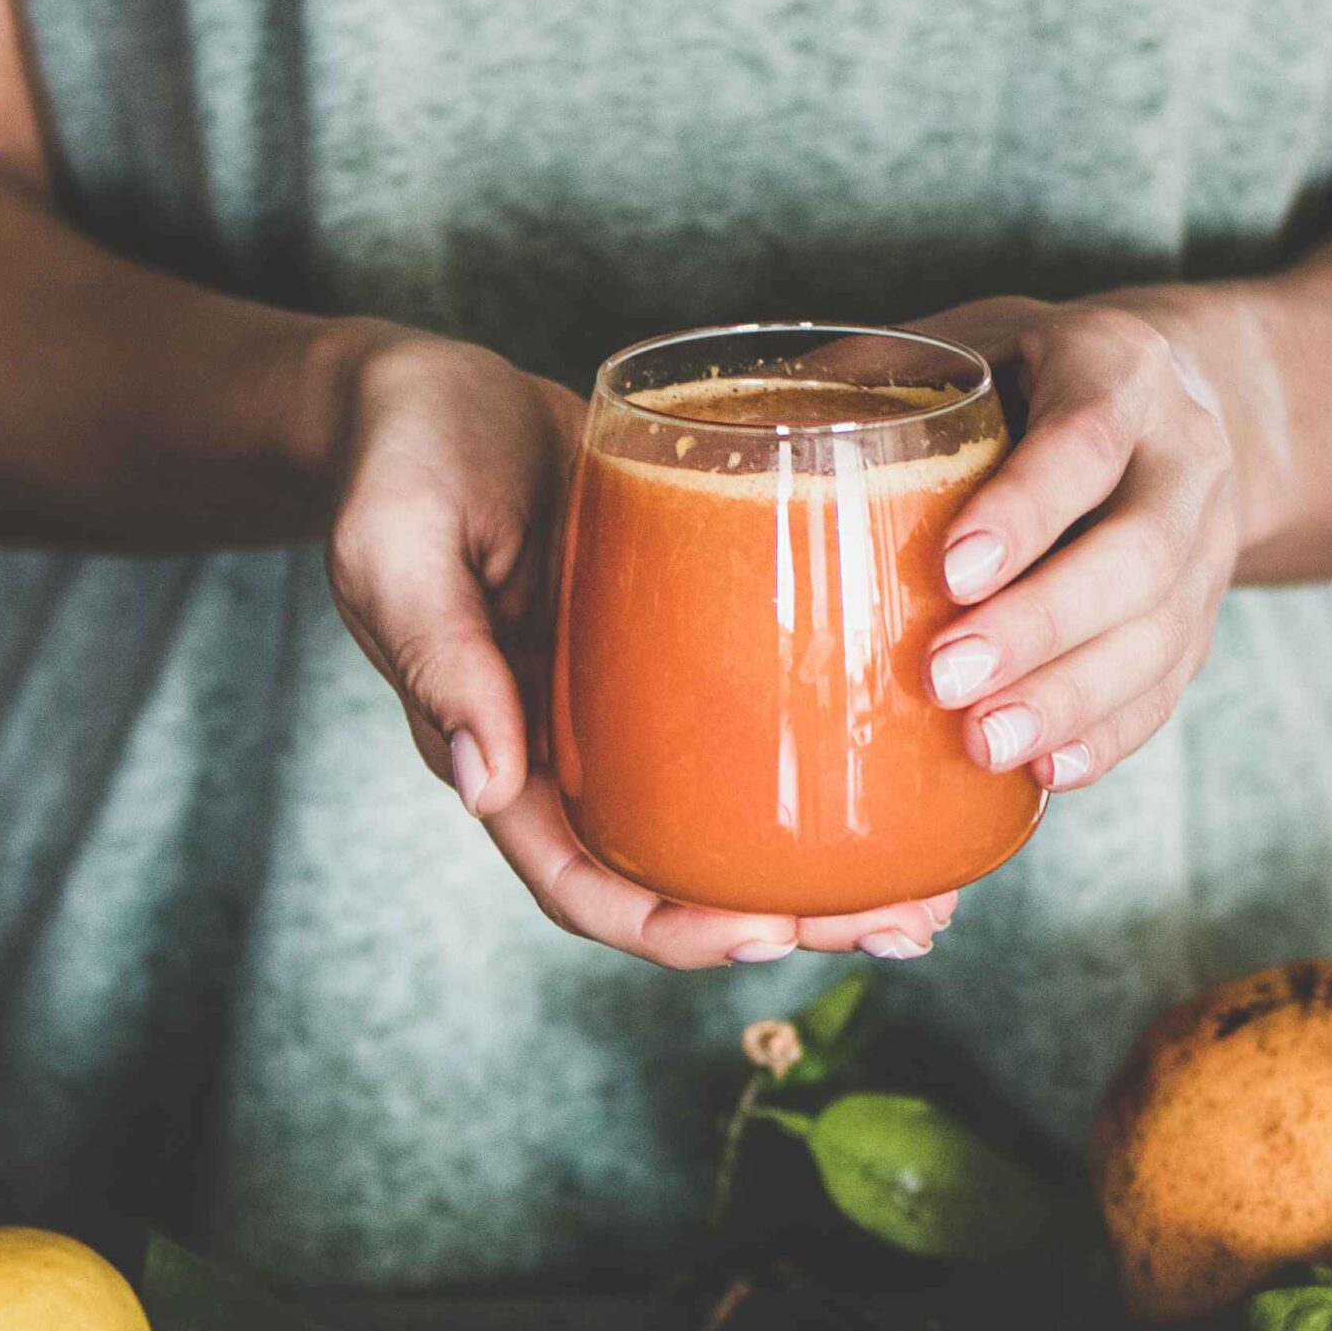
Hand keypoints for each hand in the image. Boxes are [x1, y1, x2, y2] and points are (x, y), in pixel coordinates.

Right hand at [322, 325, 955, 968]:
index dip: (670, 930)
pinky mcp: (683, 641)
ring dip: (831, 865)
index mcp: (499, 755)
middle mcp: (578, 751)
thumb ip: (436, 658)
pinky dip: (833, 754)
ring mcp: (633, 705)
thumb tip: (485, 786)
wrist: (431, 394)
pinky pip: (762, 723)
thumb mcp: (396, 548)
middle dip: (793, 920)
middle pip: (686, 876)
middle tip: (906, 928)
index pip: (584, 884)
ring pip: (737, 819)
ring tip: (935, 886)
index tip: (765, 937)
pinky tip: (913, 755)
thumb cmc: (400, 462)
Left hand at [905, 296, 1242, 790]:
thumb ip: (879, 375)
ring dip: (1070, 699)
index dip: (1026, 509)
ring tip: (983, 745)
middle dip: (1040, 625)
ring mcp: (1207, 544)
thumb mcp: (972, 339)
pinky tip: (1046, 772)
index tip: (951, 573)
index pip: (1088, 438)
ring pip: (1161, 633)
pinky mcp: (1201, 616)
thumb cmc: (1037, 372)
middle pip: (1139, 553)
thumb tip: (744, 429)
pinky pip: (1168, 686)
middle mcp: (1184, 457)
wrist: (1176, 395)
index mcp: (1120, 368)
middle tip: (945, 678)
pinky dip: (1107, 736)